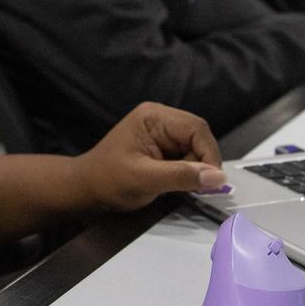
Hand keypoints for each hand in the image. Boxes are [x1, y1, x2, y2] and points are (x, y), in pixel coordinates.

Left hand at [69, 102, 226, 213]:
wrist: (86, 189)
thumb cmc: (108, 180)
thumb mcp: (145, 179)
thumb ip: (181, 176)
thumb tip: (217, 177)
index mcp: (153, 117)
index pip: (196, 128)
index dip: (209, 154)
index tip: (213, 181)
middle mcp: (160, 118)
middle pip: (198, 136)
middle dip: (202, 162)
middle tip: (196, 186)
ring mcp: (161, 132)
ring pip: (195, 147)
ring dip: (195, 168)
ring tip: (179, 184)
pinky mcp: (162, 146)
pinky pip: (187, 155)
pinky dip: (188, 170)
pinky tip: (176, 182)